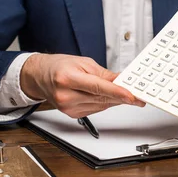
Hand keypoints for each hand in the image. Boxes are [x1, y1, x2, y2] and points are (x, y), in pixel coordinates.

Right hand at [20, 54, 143, 117]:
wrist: (40, 76)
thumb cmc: (58, 66)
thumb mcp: (82, 62)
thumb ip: (103, 74)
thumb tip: (121, 80)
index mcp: (67, 78)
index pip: (97, 88)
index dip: (117, 92)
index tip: (132, 96)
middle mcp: (66, 95)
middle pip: (101, 98)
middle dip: (121, 96)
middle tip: (137, 94)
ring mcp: (68, 107)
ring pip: (101, 106)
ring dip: (113, 100)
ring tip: (122, 92)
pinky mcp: (72, 114)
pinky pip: (95, 110)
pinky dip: (103, 103)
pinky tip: (106, 96)